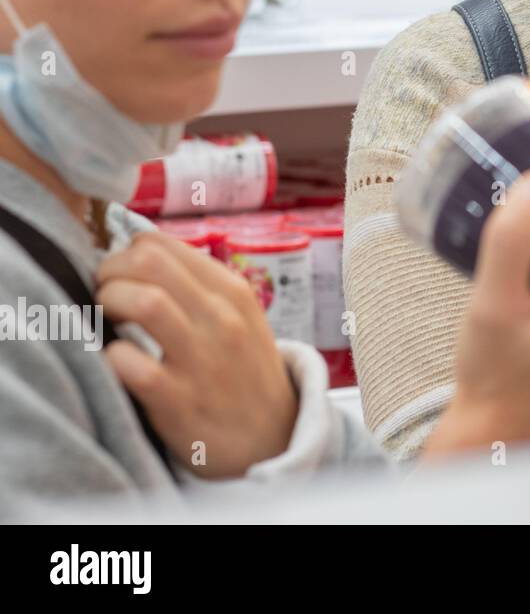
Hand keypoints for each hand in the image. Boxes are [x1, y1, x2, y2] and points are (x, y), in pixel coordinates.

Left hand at [96, 231, 297, 478]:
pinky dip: (110, 357)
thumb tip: (134, 257)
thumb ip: (197, 287)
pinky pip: (129, 364)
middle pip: (148, 262)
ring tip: (107, 323)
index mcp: (232, 291)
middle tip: (106, 296)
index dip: (124, 256)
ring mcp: (204, 359)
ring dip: (109, 305)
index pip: (160, 245)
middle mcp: (222, 318)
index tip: (120, 278)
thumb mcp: (239, 316)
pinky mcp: (181, 401)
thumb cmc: (241, 370)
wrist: (273, 436)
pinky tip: (116, 363)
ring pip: (145, 302)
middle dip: (109, 273)